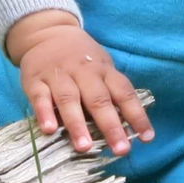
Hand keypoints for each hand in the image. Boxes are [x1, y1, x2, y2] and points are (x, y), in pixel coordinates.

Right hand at [5, 10, 154, 154]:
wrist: (47, 33)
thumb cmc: (81, 58)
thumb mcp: (102, 68)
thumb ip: (111, 94)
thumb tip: (126, 127)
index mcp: (105, 71)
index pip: (125, 93)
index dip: (137, 115)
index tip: (147, 137)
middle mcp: (84, 72)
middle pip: (99, 100)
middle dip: (111, 126)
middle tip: (120, 149)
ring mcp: (60, 76)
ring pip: (70, 100)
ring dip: (78, 124)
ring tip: (85, 147)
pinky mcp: (36, 81)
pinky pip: (41, 98)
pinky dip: (45, 114)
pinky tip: (50, 130)